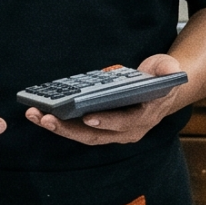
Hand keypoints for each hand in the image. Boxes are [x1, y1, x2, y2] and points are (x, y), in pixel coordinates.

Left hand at [25, 54, 191, 146]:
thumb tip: (170, 70)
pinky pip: (77, 130)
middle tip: (47, 118)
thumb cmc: (160, 80)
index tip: (88, 116)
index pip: (124, 124)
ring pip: (82, 135)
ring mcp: (111, 132)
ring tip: (35, 115)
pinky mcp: (98, 129)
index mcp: (143, 118)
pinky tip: (39, 113)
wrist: (159, 92)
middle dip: (69, 128)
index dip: (107, 121)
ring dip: (58, 127)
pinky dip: (59, 123)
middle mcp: (126, 131)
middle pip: (95, 135)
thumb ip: (168, 69)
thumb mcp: (168, 69)